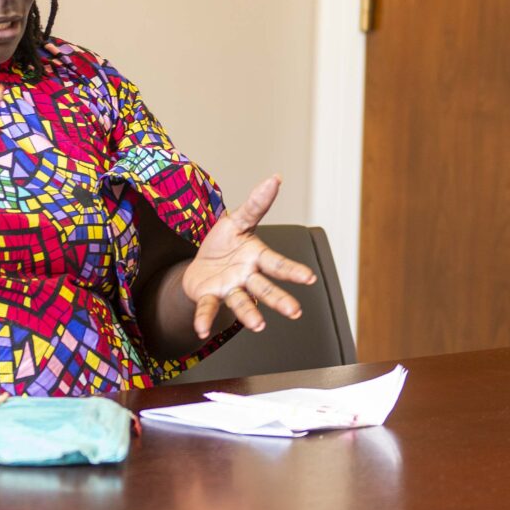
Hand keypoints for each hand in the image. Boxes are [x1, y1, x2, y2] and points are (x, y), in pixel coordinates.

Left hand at [180, 175, 317, 337]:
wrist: (200, 265)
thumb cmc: (224, 245)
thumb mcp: (237, 220)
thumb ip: (256, 205)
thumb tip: (274, 179)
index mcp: (256, 257)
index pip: (277, 264)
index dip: (293, 270)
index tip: (309, 278)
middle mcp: (247, 277)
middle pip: (264, 288)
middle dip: (279, 299)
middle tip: (294, 311)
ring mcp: (229, 289)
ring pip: (241, 302)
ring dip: (249, 313)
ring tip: (258, 325)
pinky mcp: (209, 297)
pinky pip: (208, 308)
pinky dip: (205, 318)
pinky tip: (202, 329)